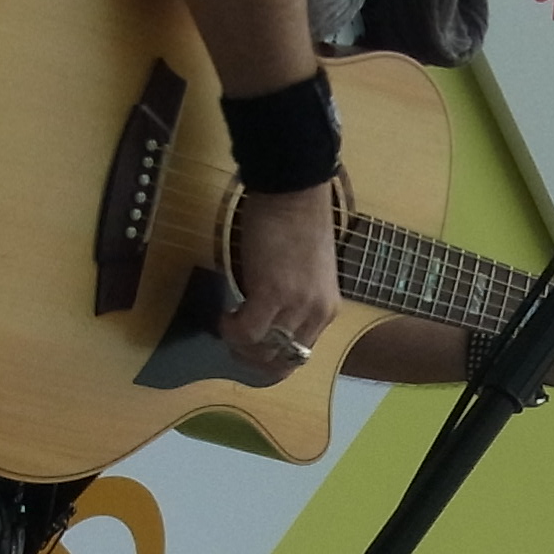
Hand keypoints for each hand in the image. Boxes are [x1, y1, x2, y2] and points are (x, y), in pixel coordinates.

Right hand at [223, 183, 339, 371]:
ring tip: (228, 327)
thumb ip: (294, 300)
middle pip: (282, 359)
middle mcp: (317, 312)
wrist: (293, 194)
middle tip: (233, 344)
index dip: (272, 359)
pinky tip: (225, 316)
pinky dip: (230, 330)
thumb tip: (266, 318)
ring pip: (262, 349)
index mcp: (327, 309)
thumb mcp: (307, 274)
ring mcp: (296, 305)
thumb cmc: (298, 224)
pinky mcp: (272, 293)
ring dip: (239, 345)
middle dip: (253, 359)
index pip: (300, 354)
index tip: (252, 348)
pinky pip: (246, 331)